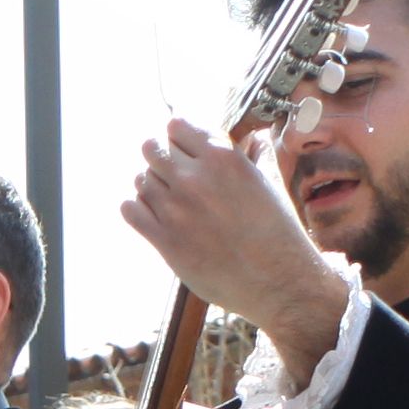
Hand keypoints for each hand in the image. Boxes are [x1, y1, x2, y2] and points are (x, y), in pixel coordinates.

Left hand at [125, 114, 353, 372]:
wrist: (278, 281)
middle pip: (152, 149)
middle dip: (161, 159)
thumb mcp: (271, 183)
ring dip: (152, 186)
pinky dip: (138, 209)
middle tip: (174, 178)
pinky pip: (130, 209)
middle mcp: (194, 177)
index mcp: (221, 157)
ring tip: (171, 202)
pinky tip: (155, 217)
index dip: (178, 139)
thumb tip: (256, 136)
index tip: (183, 152)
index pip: (176, 126)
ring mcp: (175, 208)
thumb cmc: (278, 232)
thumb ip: (257, 155)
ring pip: (140, 179)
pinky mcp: (164, 239)